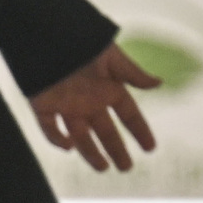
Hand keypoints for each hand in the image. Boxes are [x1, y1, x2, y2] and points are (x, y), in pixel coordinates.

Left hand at [30, 41, 164, 173]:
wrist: (47, 35)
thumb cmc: (82, 43)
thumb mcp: (112, 58)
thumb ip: (133, 74)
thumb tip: (159, 83)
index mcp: (108, 89)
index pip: (129, 115)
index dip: (139, 131)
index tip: (151, 148)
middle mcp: (89, 101)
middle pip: (106, 131)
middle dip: (116, 149)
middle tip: (126, 168)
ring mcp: (67, 105)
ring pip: (80, 136)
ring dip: (90, 152)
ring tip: (103, 168)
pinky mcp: (43, 105)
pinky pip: (49, 128)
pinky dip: (56, 139)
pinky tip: (68, 146)